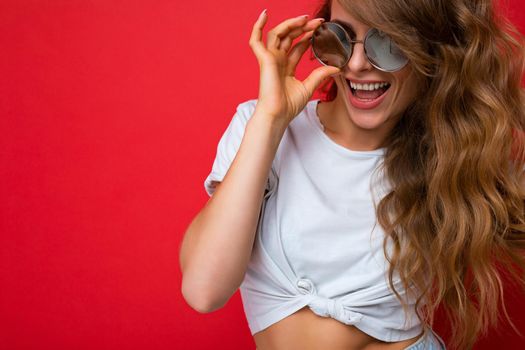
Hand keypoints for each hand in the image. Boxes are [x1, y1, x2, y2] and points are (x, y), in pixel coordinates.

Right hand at [249, 10, 340, 124]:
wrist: (278, 114)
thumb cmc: (288, 106)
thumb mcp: (309, 87)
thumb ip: (320, 75)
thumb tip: (336, 68)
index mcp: (286, 67)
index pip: (297, 46)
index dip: (308, 36)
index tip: (320, 29)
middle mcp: (277, 61)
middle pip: (289, 37)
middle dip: (302, 27)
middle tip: (317, 21)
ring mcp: (269, 59)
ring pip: (277, 34)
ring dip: (290, 24)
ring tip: (304, 19)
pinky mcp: (264, 60)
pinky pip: (255, 40)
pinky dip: (257, 26)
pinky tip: (264, 14)